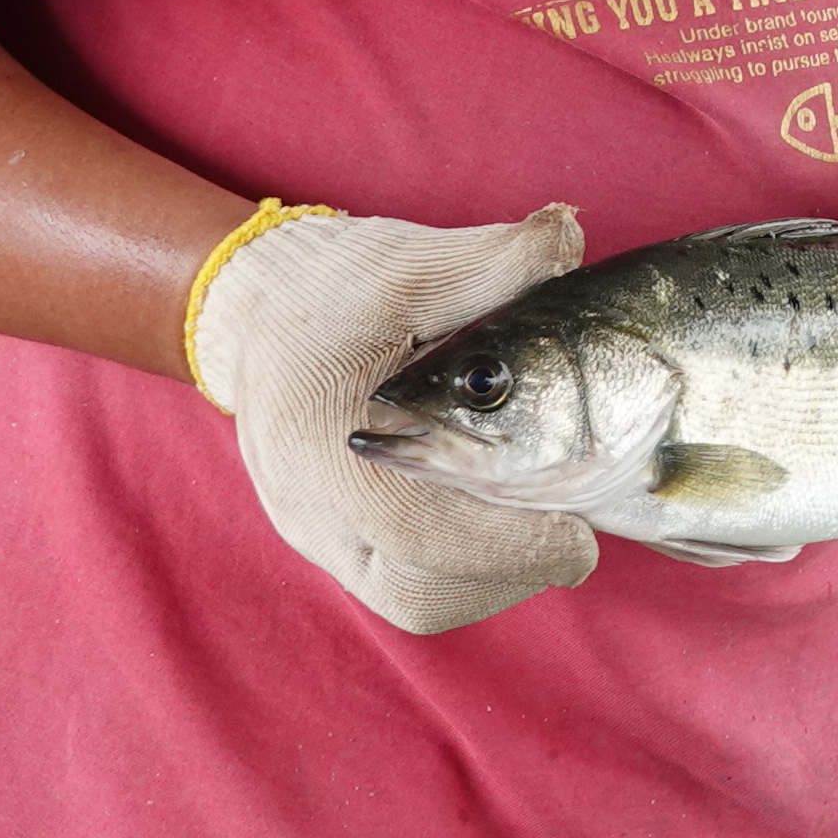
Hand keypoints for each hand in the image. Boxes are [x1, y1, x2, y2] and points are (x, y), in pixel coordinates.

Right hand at [188, 202, 596, 632]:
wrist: (263, 312)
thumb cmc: (335, 285)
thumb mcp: (415, 261)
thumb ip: (496, 259)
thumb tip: (570, 236)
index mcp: (318, 439)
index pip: (415, 534)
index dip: (504, 548)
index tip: (575, 534)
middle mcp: (307, 506)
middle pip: (419, 592)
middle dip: (508, 570)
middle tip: (569, 525)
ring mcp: (314, 533)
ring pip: (416, 601)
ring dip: (492, 577)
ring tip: (538, 521)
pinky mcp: (332, 542)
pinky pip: (405, 589)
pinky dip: (466, 575)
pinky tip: (500, 525)